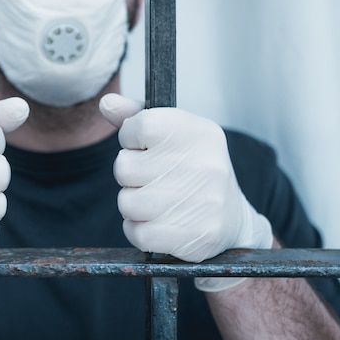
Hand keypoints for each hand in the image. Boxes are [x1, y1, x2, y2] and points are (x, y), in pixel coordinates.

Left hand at [99, 93, 272, 291]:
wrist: (232, 220)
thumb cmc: (193, 170)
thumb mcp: (174, 135)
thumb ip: (136, 117)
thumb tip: (106, 103)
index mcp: (198, 132)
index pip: (140, 125)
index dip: (130, 139)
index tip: (142, 147)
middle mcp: (205, 164)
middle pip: (124, 167)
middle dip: (130, 176)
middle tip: (152, 179)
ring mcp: (203, 201)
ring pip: (127, 203)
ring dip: (133, 205)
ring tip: (155, 201)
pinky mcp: (197, 236)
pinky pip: (138, 233)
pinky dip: (139, 230)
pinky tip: (158, 223)